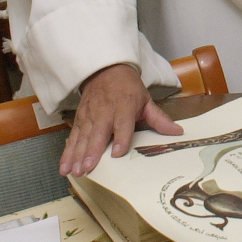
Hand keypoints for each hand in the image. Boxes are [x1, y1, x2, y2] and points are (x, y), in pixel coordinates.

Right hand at [61, 64, 181, 176]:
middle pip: (97, 133)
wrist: (106, 70)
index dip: (120, 138)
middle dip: (91, 151)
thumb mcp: (146, 100)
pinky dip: (67, 152)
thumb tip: (178, 132)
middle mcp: (105, 112)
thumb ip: (160, 119)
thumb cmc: (128, 88)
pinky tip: (64, 166)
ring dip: (76, 155)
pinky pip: (73, 137)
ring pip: (82, 137)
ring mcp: (89, 115)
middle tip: (87, 168)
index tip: (117, 153)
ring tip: (73, 171)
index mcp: (124, 107)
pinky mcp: (79, 119)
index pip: (122, 124)